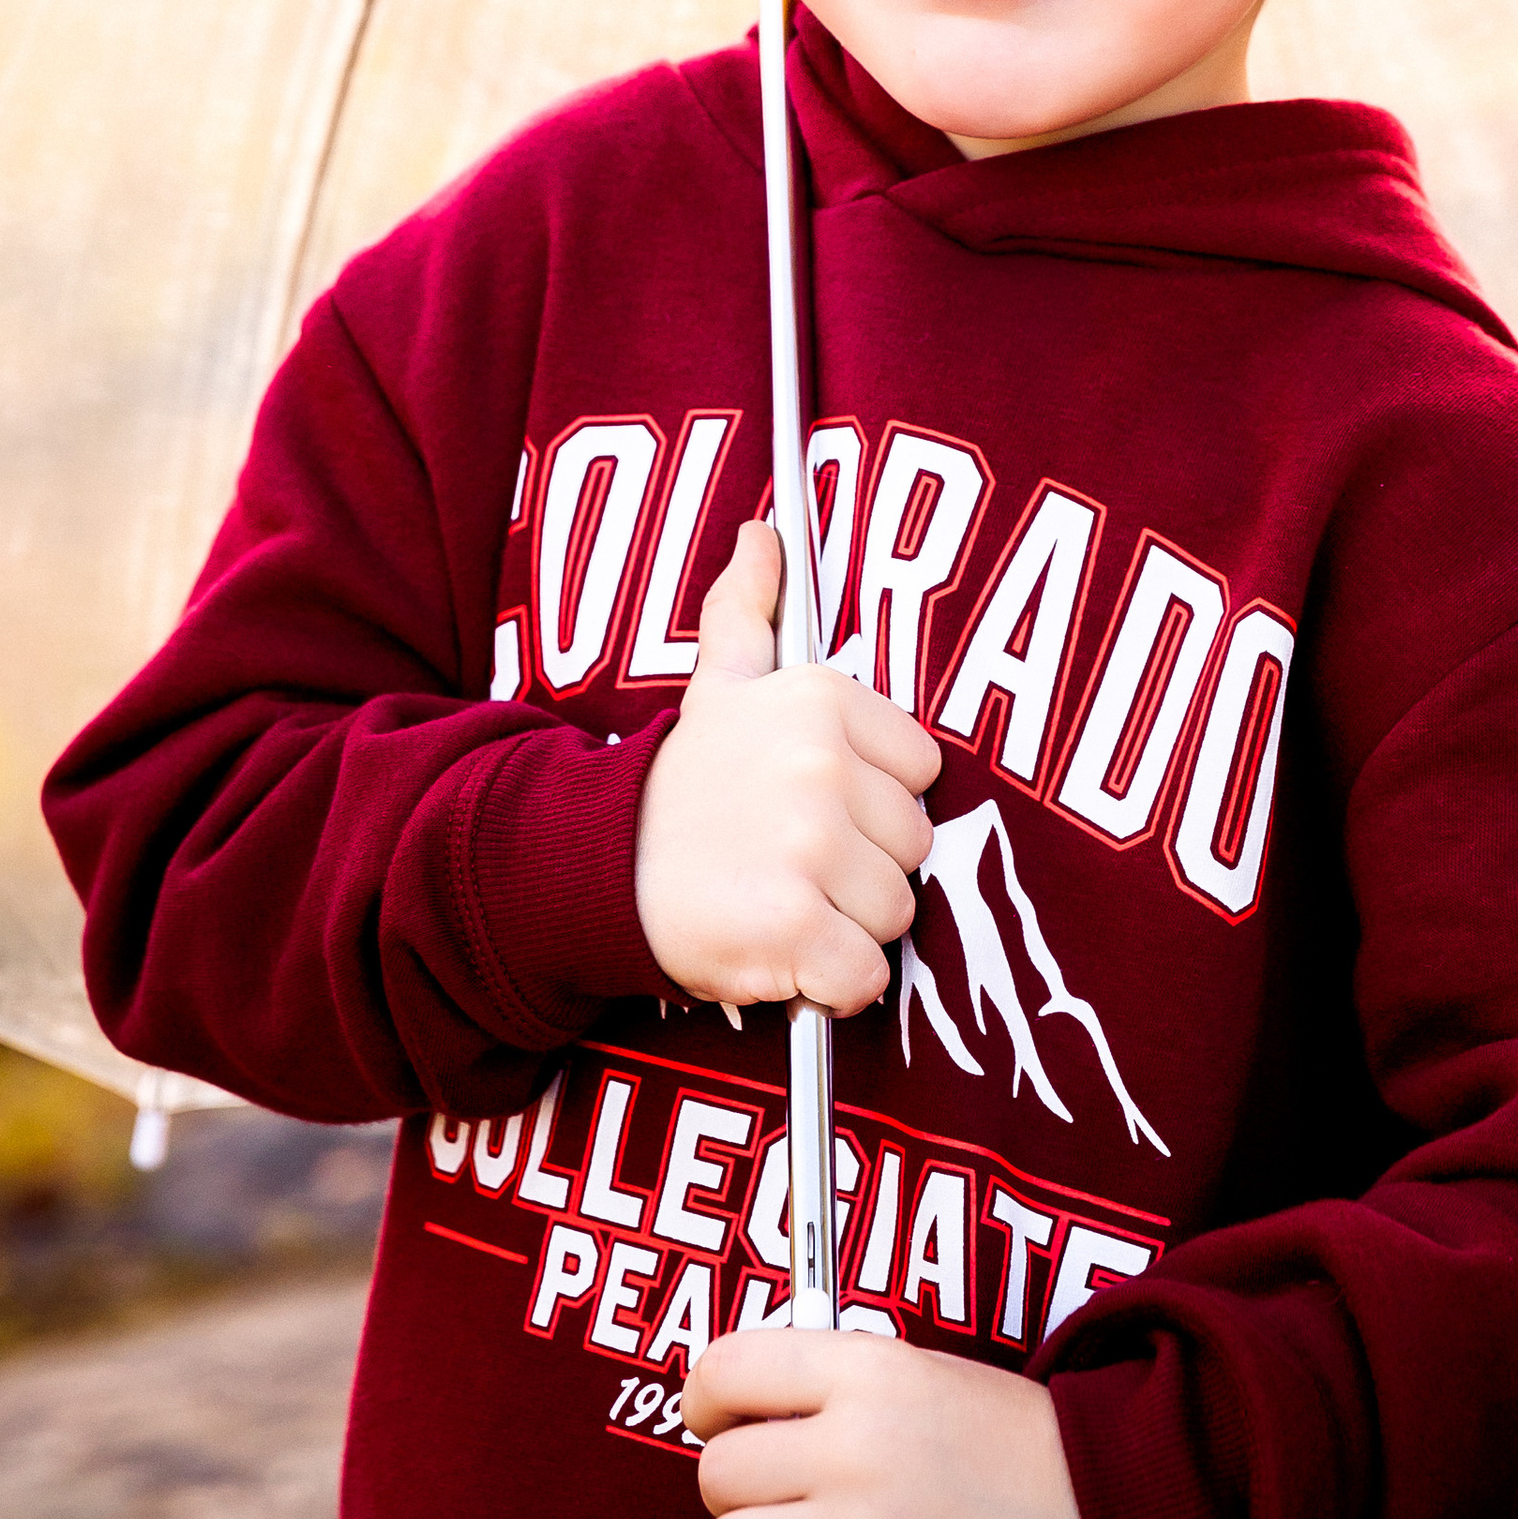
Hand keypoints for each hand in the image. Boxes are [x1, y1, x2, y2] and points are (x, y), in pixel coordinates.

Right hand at [634, 522, 940, 1016]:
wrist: (597, 870)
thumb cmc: (680, 786)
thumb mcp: (718, 684)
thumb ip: (748, 607)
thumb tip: (763, 534)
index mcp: (821, 701)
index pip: (920, 769)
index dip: (874, 799)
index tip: (817, 805)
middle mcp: (821, 768)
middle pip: (913, 846)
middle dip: (862, 866)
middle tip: (791, 859)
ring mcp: (809, 851)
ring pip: (896, 913)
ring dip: (847, 926)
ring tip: (781, 901)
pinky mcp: (794, 931)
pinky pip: (866, 977)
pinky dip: (833, 984)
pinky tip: (786, 956)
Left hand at [684, 1325, 1116, 1518]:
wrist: (1101, 1512)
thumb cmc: (1007, 1444)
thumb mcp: (921, 1372)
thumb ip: (835, 1385)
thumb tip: (743, 1411)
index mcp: (869, 1370)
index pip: (728, 1369)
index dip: (705, 1402)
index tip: (713, 1422)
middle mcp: (859, 1444)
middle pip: (719, 1470)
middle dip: (729, 1493)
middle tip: (768, 1502)